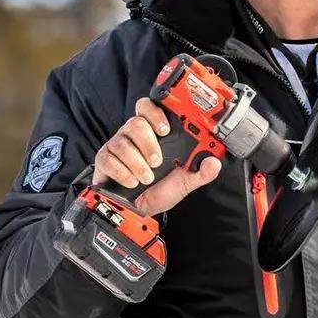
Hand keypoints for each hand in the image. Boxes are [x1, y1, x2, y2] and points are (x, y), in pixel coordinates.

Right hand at [91, 97, 221, 216]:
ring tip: (147, 178)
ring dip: (137, 163)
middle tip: (157, 161)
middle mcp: (133, 135)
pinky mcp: (104, 160)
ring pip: (121, 143)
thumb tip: (214, 162)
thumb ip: (200, 172)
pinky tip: (132, 182)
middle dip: (148, 142)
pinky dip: (123, 173)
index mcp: (153, 133)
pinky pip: (109, 159)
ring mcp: (117, 146)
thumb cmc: (160, 189)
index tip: (165, 129)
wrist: (140, 209)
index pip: (149, 108)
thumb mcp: (185, 181)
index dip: (155, 113)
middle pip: (135, 123)